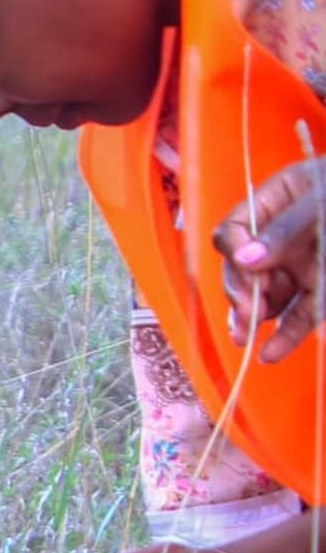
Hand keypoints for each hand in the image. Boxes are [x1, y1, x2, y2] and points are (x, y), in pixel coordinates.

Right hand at [218, 159, 325, 361]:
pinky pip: (299, 316)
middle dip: (241, 291)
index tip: (247, 271)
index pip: (236, 227)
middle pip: (244, 268)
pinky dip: (286, 336)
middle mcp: (285, 235)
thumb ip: (287, 227)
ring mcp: (303, 265)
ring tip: (247, 337)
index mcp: (281, 198)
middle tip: (250, 309)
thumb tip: (245, 258)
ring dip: (252, 319)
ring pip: (266, 298)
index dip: (235, 250)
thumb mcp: (325, 201)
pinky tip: (272, 353)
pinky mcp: (322, 291)